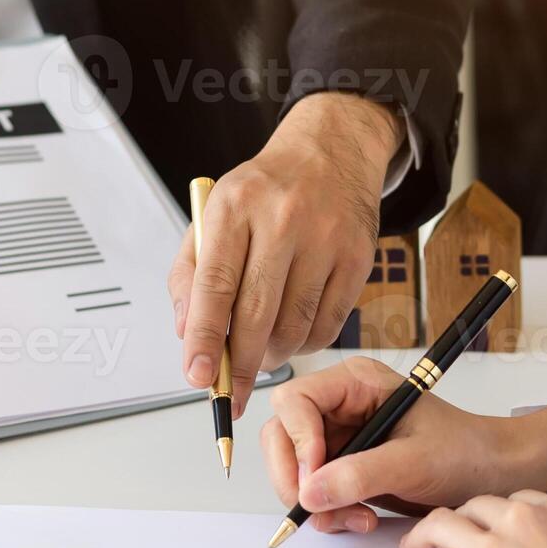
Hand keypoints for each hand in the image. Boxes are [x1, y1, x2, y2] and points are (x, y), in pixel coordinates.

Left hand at [169, 92, 397, 412]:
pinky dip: (306, 345)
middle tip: (229, 394)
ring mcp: (326, 239)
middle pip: (257, 314)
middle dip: (241, 366)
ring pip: (295, 325)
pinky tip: (292, 338)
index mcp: (236, 207)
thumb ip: (191, 273)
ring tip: (261, 357)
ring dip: (274, 357)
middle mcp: (282, 219)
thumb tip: (188, 333)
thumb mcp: (214, 215)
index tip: (198, 376)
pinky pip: (329, 324)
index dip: (206, 338)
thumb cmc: (264, 192)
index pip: (215, 285)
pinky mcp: (358, 258)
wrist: (330, 153)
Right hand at [263, 357, 546, 533]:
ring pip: (294, 471)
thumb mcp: (415, 462)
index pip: (295, 402)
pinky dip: (328, 512)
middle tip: (317, 509)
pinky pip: (313, 492)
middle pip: (282, 437)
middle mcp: (340, 407)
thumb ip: (361, 475)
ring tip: (354, 518)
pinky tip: (360, 518)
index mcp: (356, 384)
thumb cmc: (466, 452)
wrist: (493, 475)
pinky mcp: (344, 469)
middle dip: (296, 479)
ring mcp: (340, 439)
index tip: (314, 477)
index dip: (297, 441)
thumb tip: (309, 492)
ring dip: (315, 503)